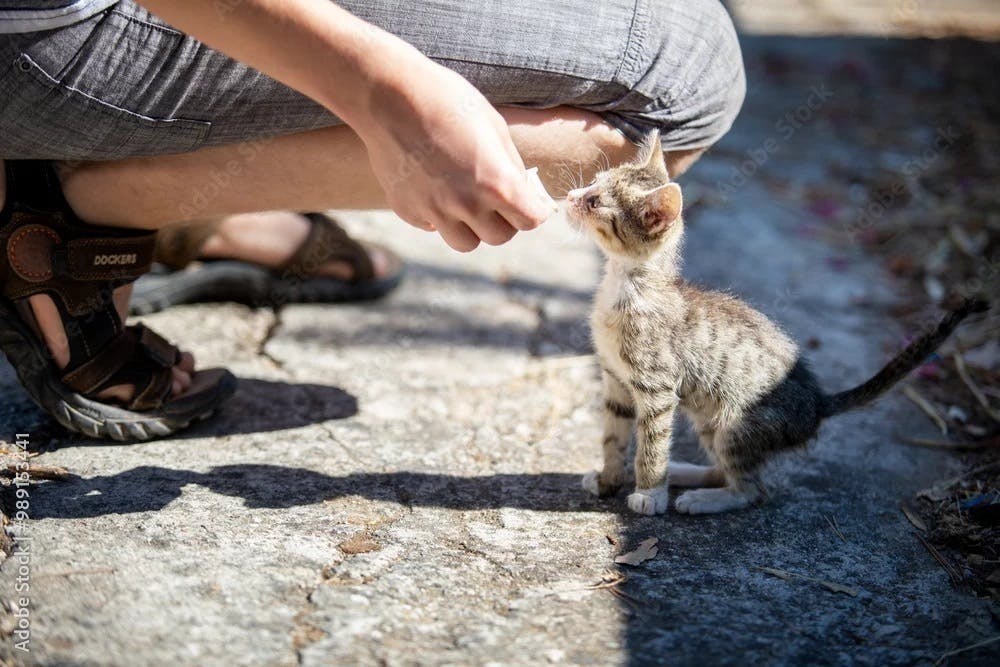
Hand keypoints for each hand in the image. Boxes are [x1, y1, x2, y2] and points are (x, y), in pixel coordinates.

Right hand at [355, 59, 554, 250]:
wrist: (389, 95)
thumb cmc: (448, 101)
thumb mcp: (494, 127)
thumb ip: (511, 167)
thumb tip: (523, 192)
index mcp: (496, 183)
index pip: (531, 221)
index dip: (534, 211)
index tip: (531, 204)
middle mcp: (466, 205)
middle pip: (499, 237)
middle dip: (505, 221)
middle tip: (498, 200)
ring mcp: (433, 211)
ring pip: (465, 243)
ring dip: (472, 228)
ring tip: (467, 202)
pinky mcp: (407, 210)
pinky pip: (432, 226)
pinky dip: (438, 215)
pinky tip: (435, 187)